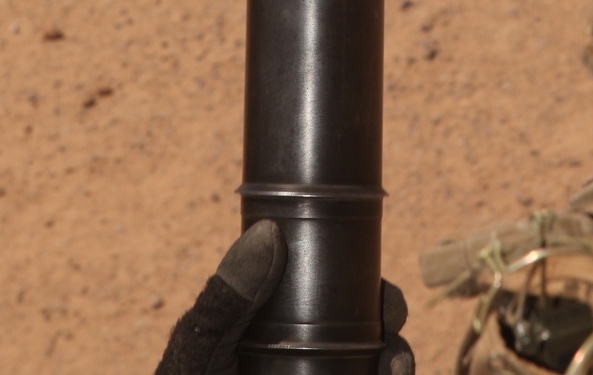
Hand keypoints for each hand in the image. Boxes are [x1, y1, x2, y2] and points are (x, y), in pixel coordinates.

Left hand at [154, 220, 413, 374]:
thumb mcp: (197, 359)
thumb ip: (223, 305)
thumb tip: (267, 232)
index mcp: (270, 346)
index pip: (323, 308)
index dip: (356, 291)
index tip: (375, 279)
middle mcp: (302, 372)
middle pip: (361, 342)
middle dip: (387, 324)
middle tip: (391, 310)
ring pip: (373, 374)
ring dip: (395, 362)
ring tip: (394, 358)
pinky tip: (389, 374)